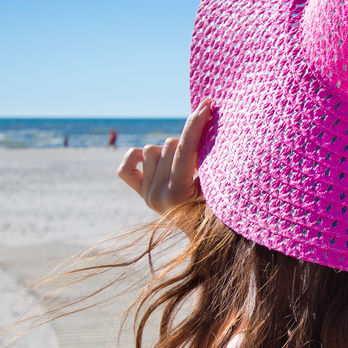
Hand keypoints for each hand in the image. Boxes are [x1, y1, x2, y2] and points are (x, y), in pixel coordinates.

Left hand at [118, 99, 211, 214]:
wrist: (205, 241)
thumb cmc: (220, 214)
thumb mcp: (220, 191)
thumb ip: (214, 166)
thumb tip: (211, 129)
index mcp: (177, 195)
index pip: (184, 150)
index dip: (195, 124)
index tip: (206, 106)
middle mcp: (156, 195)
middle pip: (169, 145)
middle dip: (187, 144)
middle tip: (201, 160)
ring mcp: (146, 194)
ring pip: (150, 149)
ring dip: (169, 150)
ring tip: (184, 166)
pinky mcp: (141, 193)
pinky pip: (126, 167)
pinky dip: (137, 157)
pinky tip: (152, 158)